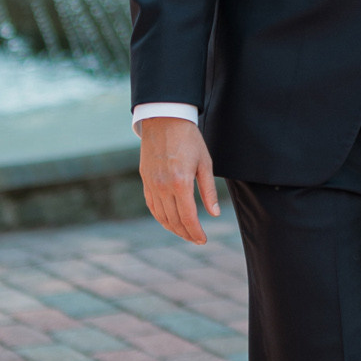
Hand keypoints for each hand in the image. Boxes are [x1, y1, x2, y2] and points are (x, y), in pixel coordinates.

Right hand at [138, 115, 219, 244]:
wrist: (165, 120)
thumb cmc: (189, 139)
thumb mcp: (205, 163)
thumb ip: (208, 190)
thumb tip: (215, 214)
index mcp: (181, 183)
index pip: (188, 217)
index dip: (196, 232)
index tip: (204, 240)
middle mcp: (163, 186)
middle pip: (174, 220)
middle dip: (186, 234)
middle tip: (197, 239)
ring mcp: (152, 184)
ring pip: (161, 216)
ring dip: (173, 228)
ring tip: (185, 233)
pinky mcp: (146, 180)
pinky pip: (152, 206)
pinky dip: (161, 217)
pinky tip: (169, 221)